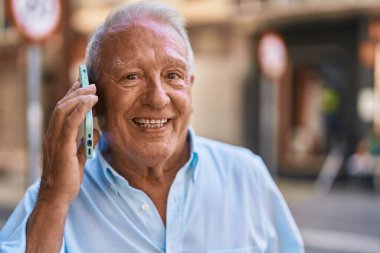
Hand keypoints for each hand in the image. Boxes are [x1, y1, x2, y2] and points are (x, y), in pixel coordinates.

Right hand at [39, 82, 98, 205]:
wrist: (58, 196)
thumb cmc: (68, 178)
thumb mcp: (80, 156)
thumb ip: (86, 142)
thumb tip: (97, 131)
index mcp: (56, 136)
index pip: (62, 110)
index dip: (72, 96)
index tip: (83, 85)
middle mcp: (52, 135)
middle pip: (62, 106)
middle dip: (76, 91)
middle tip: (90, 82)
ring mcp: (55, 140)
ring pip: (63, 110)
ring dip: (79, 97)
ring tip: (92, 88)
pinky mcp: (61, 147)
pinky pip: (70, 123)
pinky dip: (80, 109)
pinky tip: (90, 102)